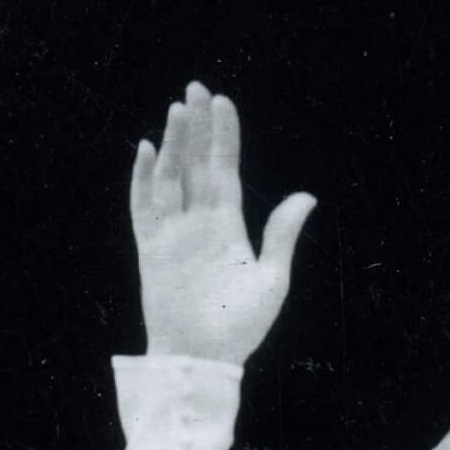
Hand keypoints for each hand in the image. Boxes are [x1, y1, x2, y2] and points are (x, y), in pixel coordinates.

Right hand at [128, 82, 316, 364]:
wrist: (203, 361)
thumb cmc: (239, 328)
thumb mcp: (271, 279)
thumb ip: (282, 234)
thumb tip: (306, 195)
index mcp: (228, 227)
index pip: (224, 170)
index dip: (224, 136)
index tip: (222, 102)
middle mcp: (198, 224)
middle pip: (195, 164)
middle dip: (197, 127)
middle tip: (195, 88)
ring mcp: (172, 234)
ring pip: (171, 177)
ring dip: (174, 143)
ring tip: (178, 109)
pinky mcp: (150, 250)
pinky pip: (144, 207)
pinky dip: (143, 179)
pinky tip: (148, 150)